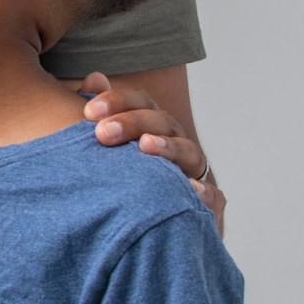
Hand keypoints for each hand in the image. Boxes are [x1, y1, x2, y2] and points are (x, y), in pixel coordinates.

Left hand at [77, 70, 224, 235]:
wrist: (153, 226)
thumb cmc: (126, 177)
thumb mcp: (109, 145)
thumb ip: (102, 113)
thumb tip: (94, 77)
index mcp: (152, 126)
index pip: (141, 103)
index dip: (117, 101)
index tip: (89, 111)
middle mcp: (176, 144)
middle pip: (162, 122)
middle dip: (132, 123)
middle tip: (103, 133)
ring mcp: (193, 172)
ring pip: (188, 152)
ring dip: (168, 147)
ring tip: (146, 146)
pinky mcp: (208, 206)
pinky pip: (214, 197)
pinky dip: (205, 193)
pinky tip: (190, 189)